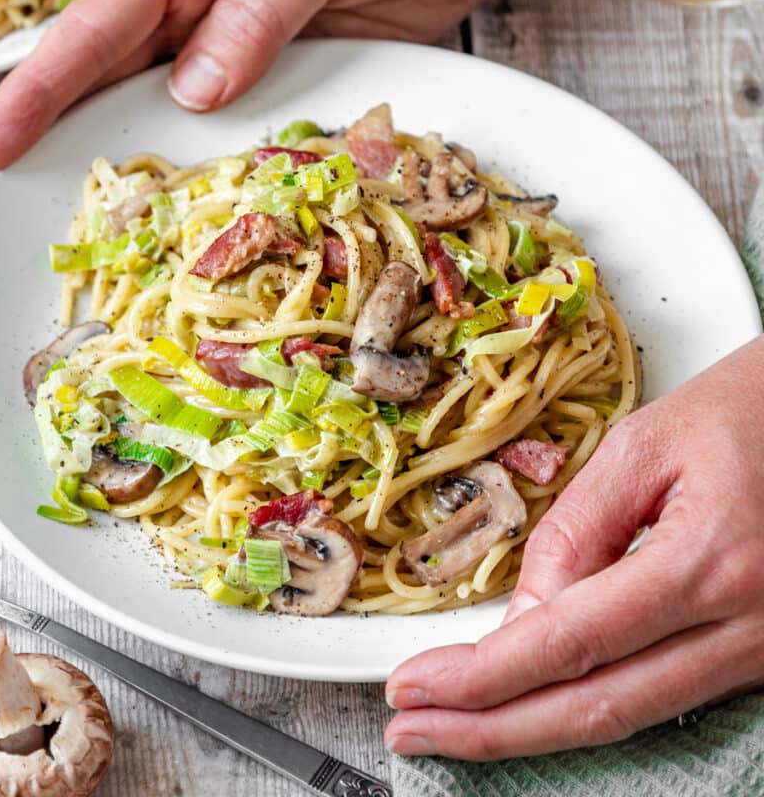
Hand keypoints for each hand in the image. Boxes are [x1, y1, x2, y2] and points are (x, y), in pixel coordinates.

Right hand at [0, 0, 576, 206]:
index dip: (28, 101)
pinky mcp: (279, 74)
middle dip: (45, 149)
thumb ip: (258, 12)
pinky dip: (204, 172)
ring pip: (159, 116)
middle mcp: (195, 7)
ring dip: (123, 171)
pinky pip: (229, 131)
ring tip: (83, 240)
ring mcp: (235, 46)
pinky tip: (190, 218)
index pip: (86, 37)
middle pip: (101, 84)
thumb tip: (191, 92)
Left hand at [385, 336, 763, 759]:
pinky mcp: (761, 654)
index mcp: (710, 561)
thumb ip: (578, 532)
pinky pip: (667, 696)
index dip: (485, 675)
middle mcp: (746, 626)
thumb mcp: (643, 449)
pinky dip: (593, 707)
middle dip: (494, 727)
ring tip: (458, 727)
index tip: (415, 685)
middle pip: (600, 705)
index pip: (571, 642)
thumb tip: (521, 617)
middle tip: (414, 729)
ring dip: (536, 728)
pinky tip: (536, 706)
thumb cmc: (745, 415)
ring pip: (635, 715)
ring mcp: (762, 650)